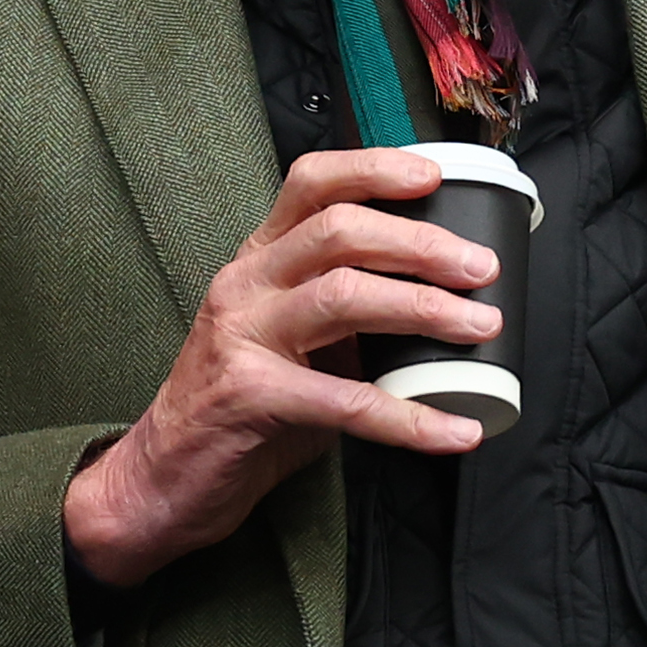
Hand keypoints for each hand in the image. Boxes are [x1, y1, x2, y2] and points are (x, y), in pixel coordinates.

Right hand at [62, 145, 501, 590]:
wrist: (164, 476)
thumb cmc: (242, 405)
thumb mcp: (290, 336)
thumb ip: (347, 311)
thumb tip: (442, 300)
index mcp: (259, 259)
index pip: (312, 183)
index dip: (375, 169)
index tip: (434, 177)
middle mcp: (246, 284)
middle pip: (339, 231)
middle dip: (422, 245)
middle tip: (482, 269)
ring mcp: (242, 336)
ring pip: (343, 296)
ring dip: (424, 309)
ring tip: (480, 327)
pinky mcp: (249, 396)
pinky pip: (345, 402)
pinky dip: (411, 418)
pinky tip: (455, 430)